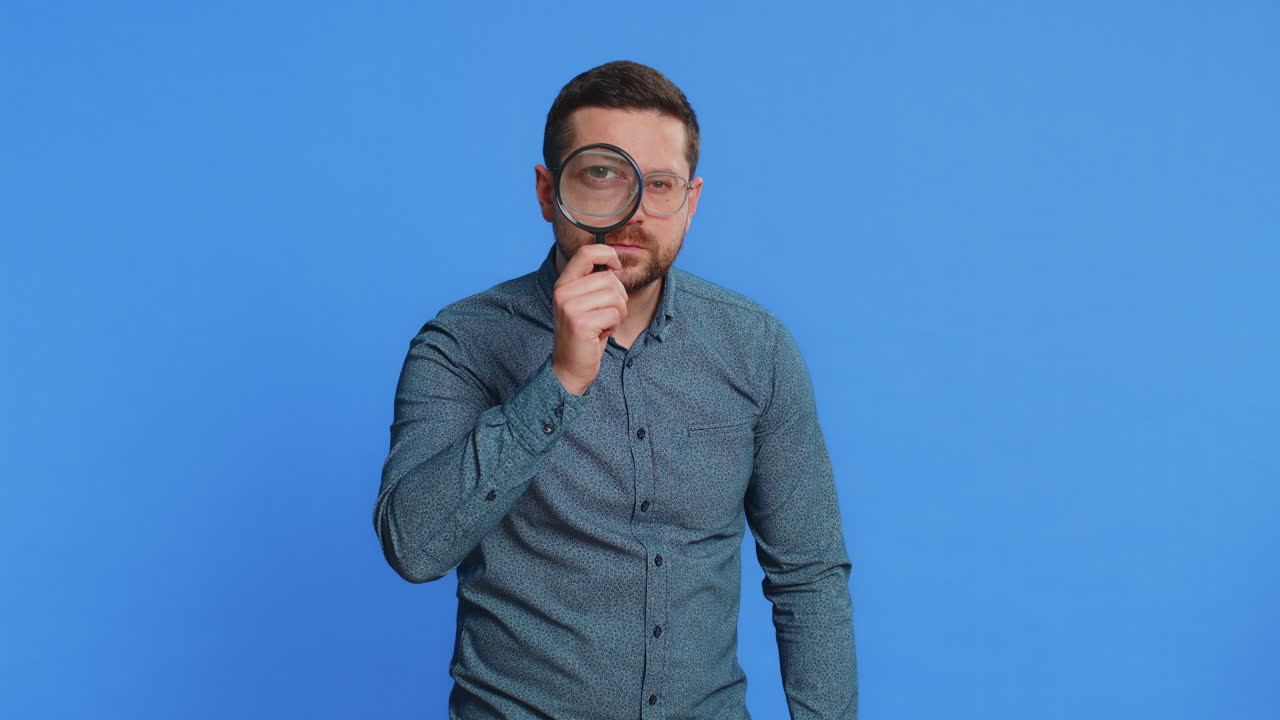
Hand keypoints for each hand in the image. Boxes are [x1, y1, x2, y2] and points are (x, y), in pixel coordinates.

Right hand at [550, 244, 627, 394]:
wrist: (570, 367)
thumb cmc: (585, 334)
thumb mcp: (585, 303)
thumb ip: (595, 282)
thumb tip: (615, 263)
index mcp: (564, 283)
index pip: (586, 252)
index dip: (608, 254)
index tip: (616, 266)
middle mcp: (563, 292)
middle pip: (609, 279)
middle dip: (619, 297)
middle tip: (607, 314)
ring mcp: (569, 307)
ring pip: (615, 296)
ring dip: (618, 313)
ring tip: (603, 324)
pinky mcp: (580, 323)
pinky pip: (614, 314)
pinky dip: (614, 326)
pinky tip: (601, 334)